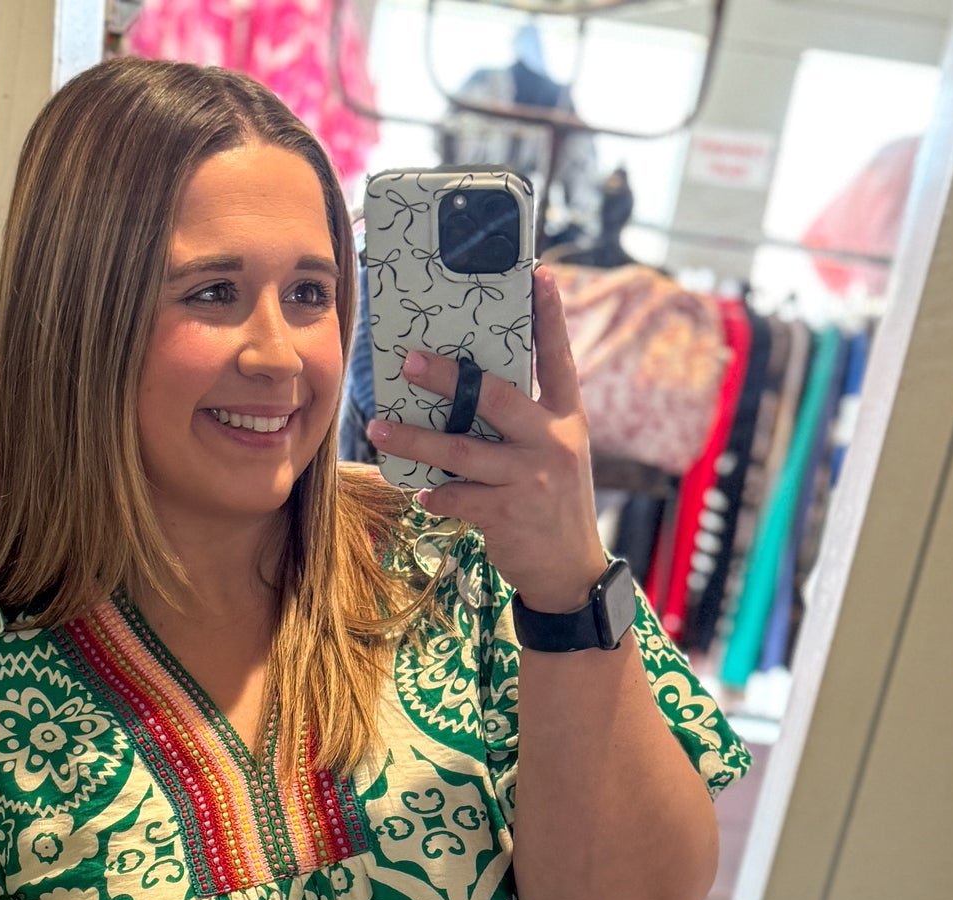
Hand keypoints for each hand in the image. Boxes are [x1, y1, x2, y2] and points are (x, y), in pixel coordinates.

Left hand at [367, 264, 607, 615]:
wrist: (571, 569)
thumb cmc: (552, 502)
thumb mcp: (556, 453)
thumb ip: (527, 420)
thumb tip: (471, 391)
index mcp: (565, 418)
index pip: (558, 359)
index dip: (549, 317)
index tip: (537, 275)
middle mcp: (551, 442)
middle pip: (494, 397)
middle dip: (448, 378)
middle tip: (410, 361)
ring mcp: (529, 479)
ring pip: (461, 452)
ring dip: (416, 441)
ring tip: (381, 430)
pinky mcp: (508, 515)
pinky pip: (459, 498)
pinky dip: (435, 495)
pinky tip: (419, 492)